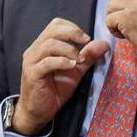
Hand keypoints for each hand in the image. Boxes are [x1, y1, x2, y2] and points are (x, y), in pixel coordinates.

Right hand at [14, 19, 109, 133]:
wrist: (38, 112)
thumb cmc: (53, 91)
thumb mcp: (75, 72)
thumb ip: (87, 57)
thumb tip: (104, 43)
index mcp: (43, 46)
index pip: (56, 25)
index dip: (73, 27)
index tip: (87, 39)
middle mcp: (35, 50)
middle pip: (52, 30)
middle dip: (73, 33)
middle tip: (86, 42)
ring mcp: (31, 62)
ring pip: (49, 44)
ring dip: (69, 49)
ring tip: (79, 60)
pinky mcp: (32, 74)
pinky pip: (46, 63)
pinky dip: (61, 61)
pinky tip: (71, 65)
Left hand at [105, 0, 136, 68]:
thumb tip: (134, 4)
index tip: (125, 10)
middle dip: (116, 7)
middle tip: (120, 20)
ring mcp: (136, 5)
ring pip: (111, 5)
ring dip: (113, 18)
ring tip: (123, 30)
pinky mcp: (127, 18)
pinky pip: (109, 20)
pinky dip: (112, 29)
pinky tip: (123, 36)